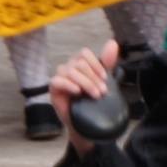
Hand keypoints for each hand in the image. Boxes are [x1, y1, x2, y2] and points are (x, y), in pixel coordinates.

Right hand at [50, 39, 119, 154]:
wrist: (88, 123)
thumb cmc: (94, 101)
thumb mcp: (103, 81)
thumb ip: (106, 63)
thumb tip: (112, 43)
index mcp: (80, 64)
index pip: (84, 53)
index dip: (95, 64)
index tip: (105, 78)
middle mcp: (68, 69)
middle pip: (78, 63)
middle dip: (93, 78)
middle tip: (102, 92)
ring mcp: (60, 79)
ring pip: (70, 71)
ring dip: (85, 83)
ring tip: (94, 95)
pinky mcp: (53, 90)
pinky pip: (57, 81)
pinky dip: (69, 85)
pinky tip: (77, 92)